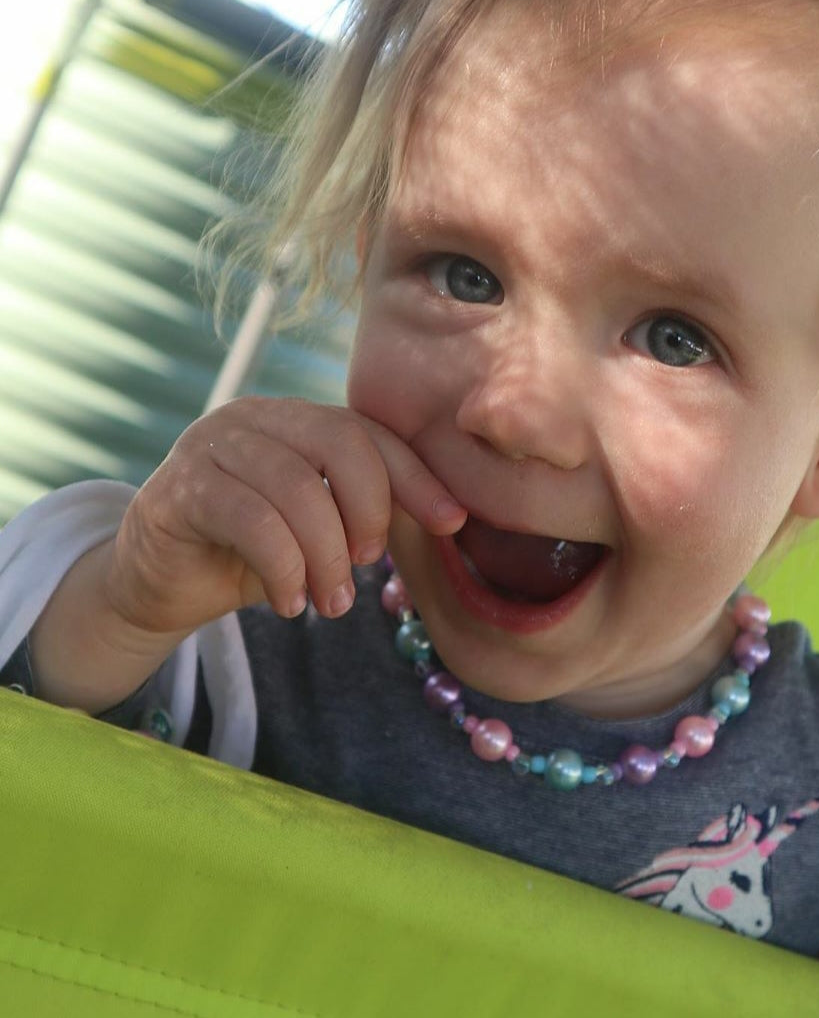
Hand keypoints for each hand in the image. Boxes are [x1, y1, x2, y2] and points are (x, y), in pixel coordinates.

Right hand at [106, 396, 465, 634]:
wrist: (162, 584)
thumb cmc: (253, 553)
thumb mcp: (321, 528)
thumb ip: (366, 510)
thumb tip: (448, 516)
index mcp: (295, 419)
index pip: (368, 433)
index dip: (416, 476)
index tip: (451, 522)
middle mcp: (254, 417)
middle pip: (338, 442)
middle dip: (368, 512)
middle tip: (364, 567)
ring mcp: (211, 445)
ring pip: (296, 487)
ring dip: (325, 555)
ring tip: (331, 603)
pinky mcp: (179, 489)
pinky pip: (252, 521)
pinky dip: (284, 569)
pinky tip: (291, 604)